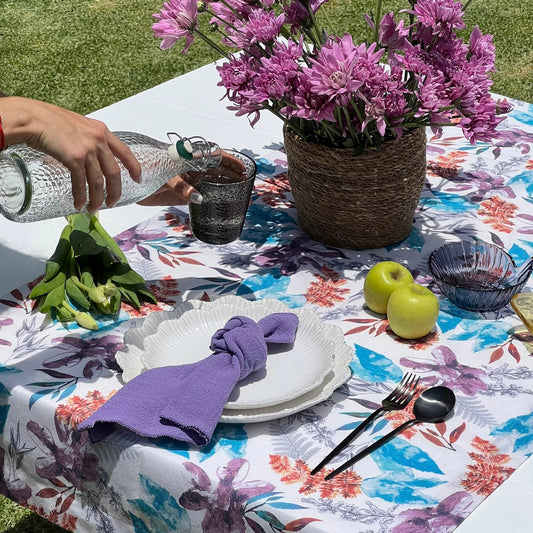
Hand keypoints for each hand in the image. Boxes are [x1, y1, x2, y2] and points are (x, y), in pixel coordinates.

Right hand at [0, 97, 140, 211]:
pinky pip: (81, 183)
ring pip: (98, 181)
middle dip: (115, 191)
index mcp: (102, 131)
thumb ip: (90, 138)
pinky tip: (79, 204)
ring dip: (97, 198)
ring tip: (93, 208)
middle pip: (114, 172)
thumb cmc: (50, 119)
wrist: (33, 118)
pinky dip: (81, 196)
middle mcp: (99, 140)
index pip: (126, 152)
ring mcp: (88, 149)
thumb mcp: (79, 125)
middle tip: (113, 203)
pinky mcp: (74, 158)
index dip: (134, 167)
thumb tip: (92, 154)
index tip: (138, 179)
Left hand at [137, 150, 246, 205]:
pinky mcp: (182, 195)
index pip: (213, 156)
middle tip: (246, 181)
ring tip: (240, 193)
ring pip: (211, 181)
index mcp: (187, 159)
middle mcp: (190, 169)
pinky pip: (201, 196)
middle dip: (232, 173)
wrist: (129, 183)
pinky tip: (222, 204)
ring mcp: (188, 181)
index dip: (228, 160)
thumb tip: (199, 197)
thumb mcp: (163, 178)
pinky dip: (212, 199)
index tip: (241, 167)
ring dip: (225, 186)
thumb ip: (180, 186)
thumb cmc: (146, 173)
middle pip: (216, 168)